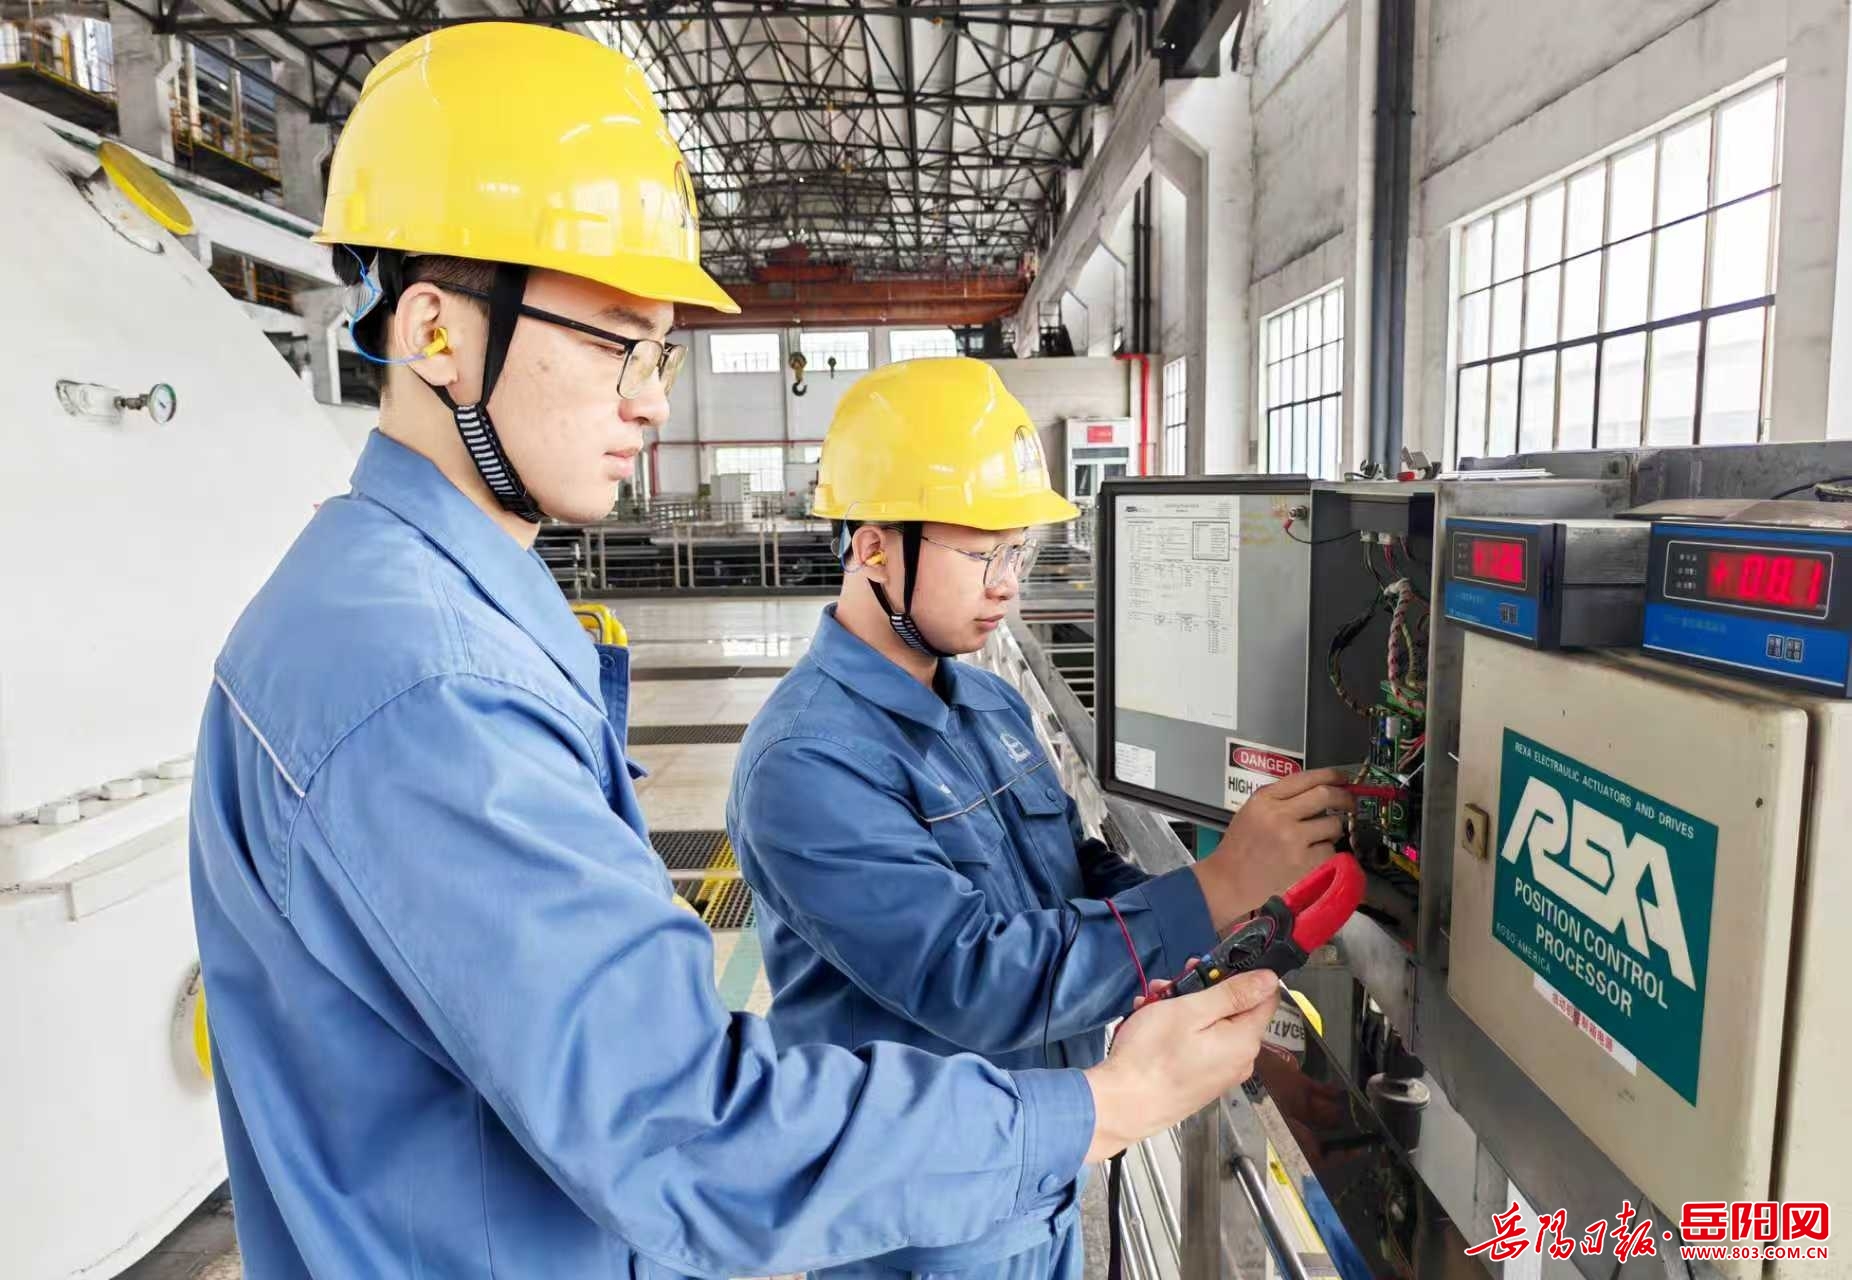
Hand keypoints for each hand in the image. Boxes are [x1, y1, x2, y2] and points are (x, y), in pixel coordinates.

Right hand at [1080, 970, 1278, 1163]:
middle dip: (1202, 991)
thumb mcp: (1190, 1011)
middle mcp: (1240, 1060)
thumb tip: (1270, 979)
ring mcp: (1220, 1073)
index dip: (1243, 975)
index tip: (1212, 965)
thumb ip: (1233, 993)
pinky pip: (1199, 1045)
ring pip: (1211, 1026)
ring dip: (1184, 1008)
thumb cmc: (1152, 1055)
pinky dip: (1179, 1030)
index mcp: (1244, 1041)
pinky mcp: (1200, 1082)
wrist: (1123, 1105)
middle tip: (1170, 985)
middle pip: (1234, 1011)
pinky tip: (1152, 1025)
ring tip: (1153, 1004)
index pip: (1265, 996)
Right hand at [1193, 768, 1353, 930]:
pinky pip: (1330, 850)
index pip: (1306, 777)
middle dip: (1344, 798)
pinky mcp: (1304, 862)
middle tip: (1349, 803)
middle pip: (1326, 795)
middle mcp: (1279, 815)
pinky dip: (1326, 853)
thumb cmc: (1239, 849)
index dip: (1331, 775)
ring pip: (1333, 824)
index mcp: (1264, 799)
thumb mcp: (1251, 812)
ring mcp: (1293, 839)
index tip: (1342, 779)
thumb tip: (1316, 791)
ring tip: (1320, 838)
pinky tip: (1312, 858)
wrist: (1228, 882)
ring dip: (1333, 830)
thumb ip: (1278, 799)